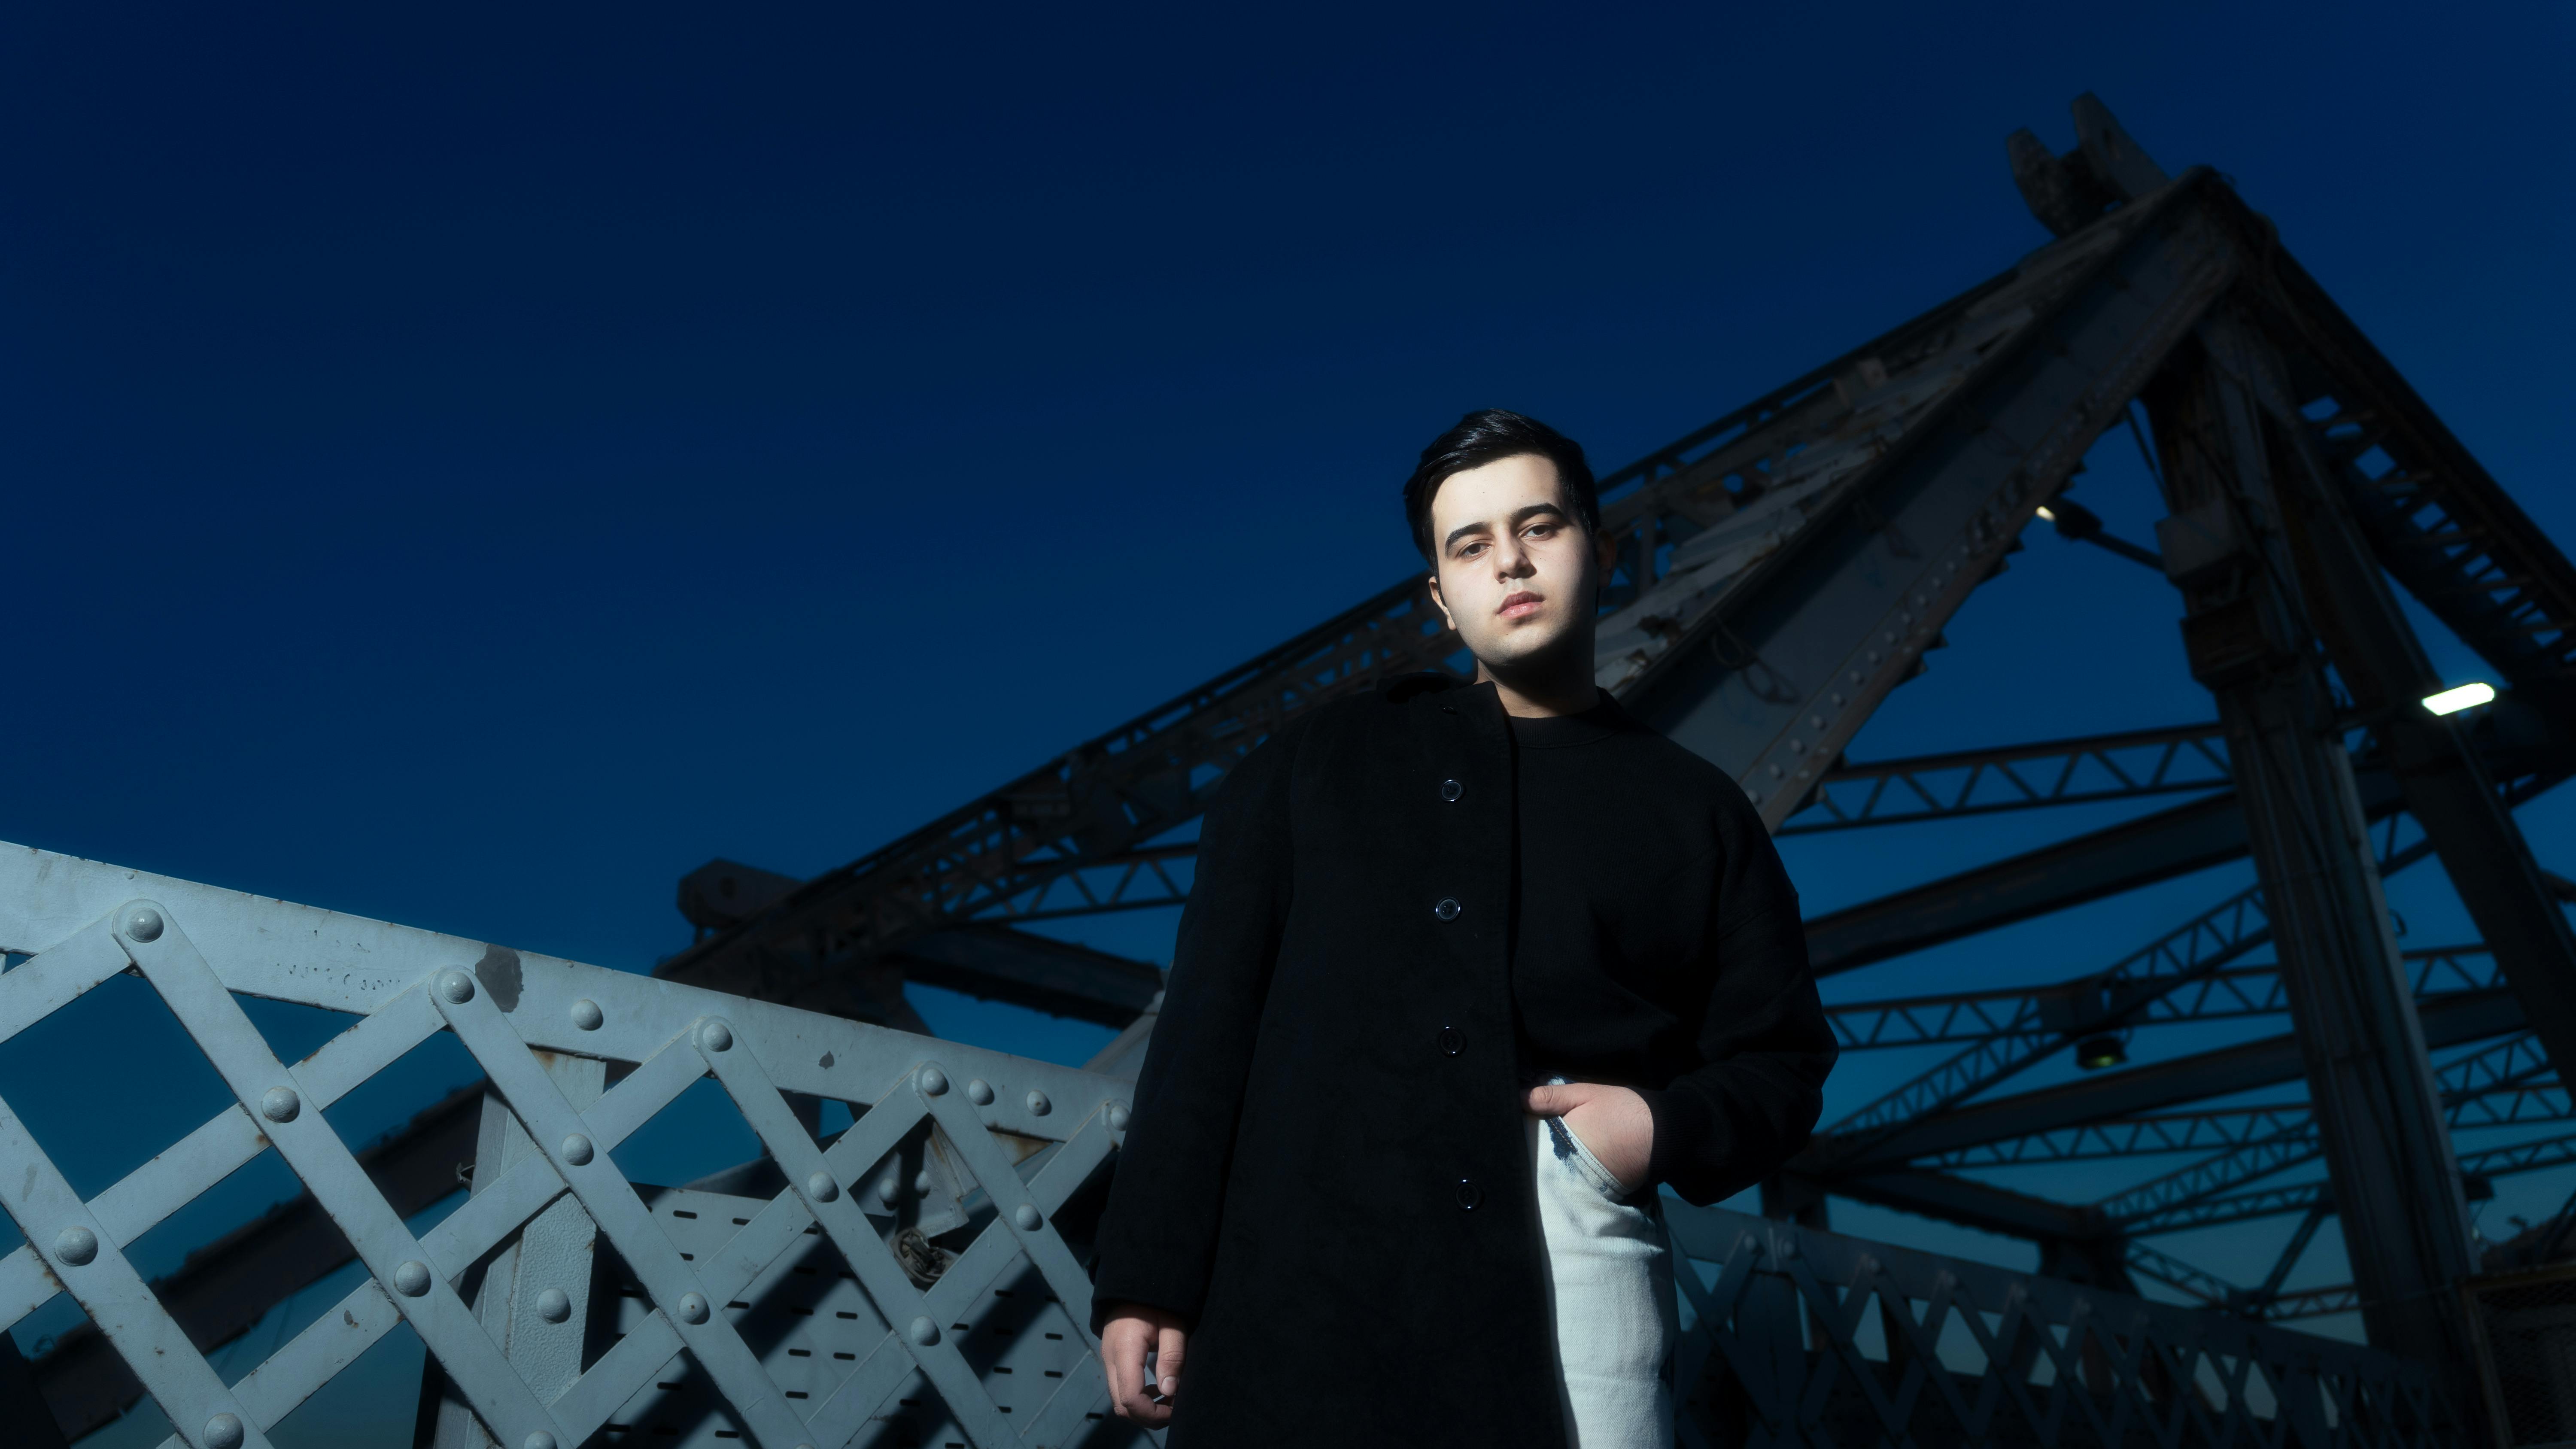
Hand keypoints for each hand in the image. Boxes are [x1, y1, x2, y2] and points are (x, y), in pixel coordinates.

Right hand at [1101, 1301, 1186, 1426]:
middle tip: (1174, 1409)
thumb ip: (1172, 1356)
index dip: (1153, 1412)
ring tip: (1169, 1400)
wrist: (1133, 1281)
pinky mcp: (1111, 1360)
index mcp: (1124, 1351)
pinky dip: (1137, 1398)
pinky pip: (1120, 1389)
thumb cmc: (1156, 1300)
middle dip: (1148, 1417)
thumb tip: (1170, 1391)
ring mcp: (1108, 1360)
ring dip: (1143, 1409)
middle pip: (1121, 1406)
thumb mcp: (1172, 1324)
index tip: (1175, 1409)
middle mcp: (1110, 1360)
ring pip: (1119, 1401)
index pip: (1131, 1398)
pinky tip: (1157, 1388)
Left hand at [1525, 1081, 1652, 1192]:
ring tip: (1542, 1148)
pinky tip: (1565, 1159)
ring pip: (1554, 1172)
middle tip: (1524, 1137)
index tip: (1514, 1127)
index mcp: (1561, 1143)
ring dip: (1549, 1162)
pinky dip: (1567, 1171)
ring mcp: (1583, 1182)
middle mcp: (1568, 1168)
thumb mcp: (1585, 1094)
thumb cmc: (1622, 1109)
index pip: (1529, 1143)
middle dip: (1533, 1150)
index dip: (1523, 1134)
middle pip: (1539, 1161)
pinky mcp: (1597, 1190)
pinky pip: (1572, 1180)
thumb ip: (1551, 1096)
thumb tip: (1518, 1098)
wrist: (1662, 1133)